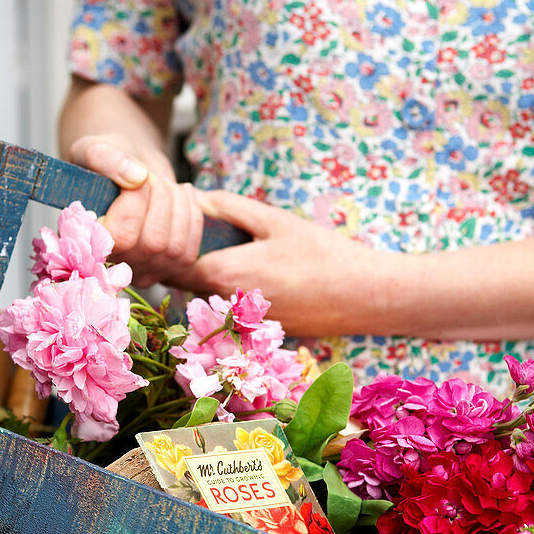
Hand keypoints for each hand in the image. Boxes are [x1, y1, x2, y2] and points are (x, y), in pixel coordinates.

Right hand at [68, 134, 203, 286]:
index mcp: (88, 241)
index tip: (138, 174)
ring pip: (176, 247)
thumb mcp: (96, 149)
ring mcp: (146, 271)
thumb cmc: (108, 162)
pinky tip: (182, 195)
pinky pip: (191, 249)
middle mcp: (116, 264)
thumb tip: (136, 176)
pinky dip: (194, 214)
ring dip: (179, 204)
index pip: (122, 237)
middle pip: (155, 243)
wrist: (129, 171)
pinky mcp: (171, 269)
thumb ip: (106, 158)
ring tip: (165, 184)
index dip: (137, 201)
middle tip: (151, 177)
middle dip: (161, 198)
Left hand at [171, 190, 391, 335]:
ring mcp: (238, 324)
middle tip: (206, 232)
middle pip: (183, 281)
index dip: (170, 239)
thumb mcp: (274, 220)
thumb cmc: (322, 254)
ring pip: (205, 296)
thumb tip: (196, 198)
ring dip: (208, 275)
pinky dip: (230, 292)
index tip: (182, 221)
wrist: (363, 297)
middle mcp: (223, 305)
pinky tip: (257, 275)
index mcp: (222, 273)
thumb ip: (230, 207)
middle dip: (186, 257)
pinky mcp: (255, 334)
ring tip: (234, 251)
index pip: (171, 259)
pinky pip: (227, 310)